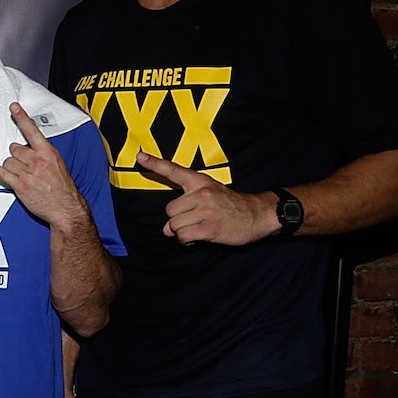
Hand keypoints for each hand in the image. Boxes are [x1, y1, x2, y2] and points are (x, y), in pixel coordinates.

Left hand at [0, 104, 90, 229]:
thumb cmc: (62, 187)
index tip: (13, 107)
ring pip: (8, 160)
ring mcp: (27, 173)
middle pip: (15, 148)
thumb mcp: (57, 164)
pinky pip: (0, 171)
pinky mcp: (19, 185)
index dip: (22, 118)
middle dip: (17, 156)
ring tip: (23, 175)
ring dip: (11, 166)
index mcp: (48, 152)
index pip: (32, 130)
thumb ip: (42, 153)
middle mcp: (36, 160)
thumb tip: (28, 147)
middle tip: (26, 167)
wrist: (65, 208)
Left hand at [142, 152, 275, 245]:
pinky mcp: (209, 227)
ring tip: (197, 229)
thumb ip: (187, 204)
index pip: (174, 171)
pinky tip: (198, 237)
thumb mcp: (211, 193)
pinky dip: (186, 241)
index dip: (155, 164)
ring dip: (181, 232)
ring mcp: (205, 210)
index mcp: (200, 182)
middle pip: (169, 210)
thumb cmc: (231, 206)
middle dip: (176, 220)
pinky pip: (183, 236)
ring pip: (174, 226)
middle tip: (192, 221)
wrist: (257, 215)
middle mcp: (201, 193)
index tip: (140, 157)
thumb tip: (167, 228)